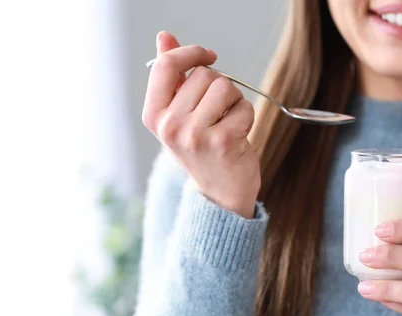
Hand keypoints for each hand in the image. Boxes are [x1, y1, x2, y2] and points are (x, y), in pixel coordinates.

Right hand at [142, 32, 260, 217]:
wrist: (220, 192)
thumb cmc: (201, 149)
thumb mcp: (178, 114)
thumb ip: (171, 75)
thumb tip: (164, 37)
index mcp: (154, 116)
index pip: (165, 65)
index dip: (192, 53)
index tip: (209, 56)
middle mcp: (170, 126)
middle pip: (203, 74)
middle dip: (219, 86)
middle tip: (218, 112)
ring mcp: (195, 135)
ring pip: (225, 86)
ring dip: (234, 100)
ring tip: (228, 122)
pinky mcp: (223, 142)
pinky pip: (244, 106)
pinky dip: (247, 116)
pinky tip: (238, 136)